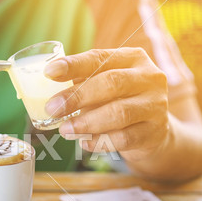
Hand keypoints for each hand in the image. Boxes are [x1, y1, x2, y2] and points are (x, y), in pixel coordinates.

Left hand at [44, 48, 169, 161]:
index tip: (49, 72)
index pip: (100, 58)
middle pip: (111, 83)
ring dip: (86, 123)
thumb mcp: (104, 86)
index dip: (73, 65)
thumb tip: (46, 87)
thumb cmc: (119, 101)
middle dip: (77, 97)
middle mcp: (149, 78)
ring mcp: (155, 105)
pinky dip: (100, 142)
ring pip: (119, 113)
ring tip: (64, 130)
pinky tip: (84, 143)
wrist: (152, 130)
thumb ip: (82, 82)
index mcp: (132, 58)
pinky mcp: (155, 132)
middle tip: (52, 109)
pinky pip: (124, 138)